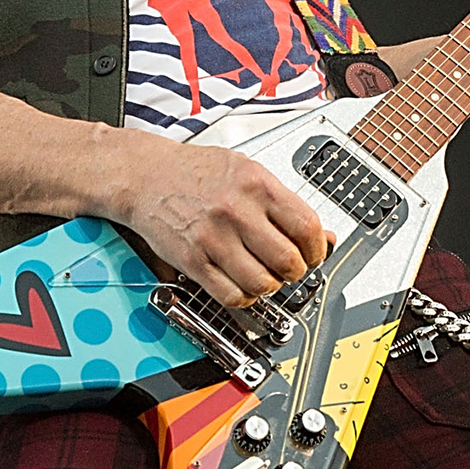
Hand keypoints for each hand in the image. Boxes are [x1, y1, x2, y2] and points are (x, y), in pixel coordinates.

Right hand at [115, 140, 332, 307]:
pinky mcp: (194, 260)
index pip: (306, 227)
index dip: (316, 249)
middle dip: (295, 271)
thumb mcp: (246, 171)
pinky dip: (244, 297)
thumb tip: (323, 236)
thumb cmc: (196, 172)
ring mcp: (214, 237)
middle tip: (289, 267)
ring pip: (263, 284)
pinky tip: (242, 283)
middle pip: (288, 261)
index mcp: (256, 183)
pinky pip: (231, 295)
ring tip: (265, 275)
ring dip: (270, 286)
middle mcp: (236, 210)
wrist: (147, 175)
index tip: (313, 254)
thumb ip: (284, 203)